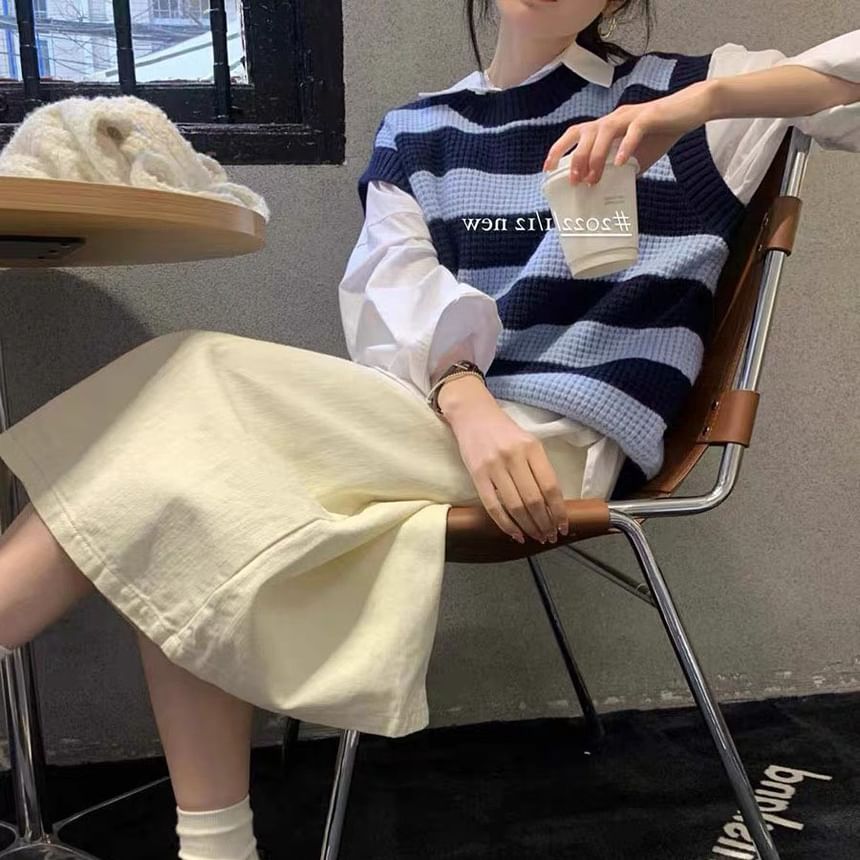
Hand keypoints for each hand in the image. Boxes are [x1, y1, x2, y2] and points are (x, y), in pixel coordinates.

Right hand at [438, 376, 568, 543]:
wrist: (472, 414)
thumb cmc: (503, 430)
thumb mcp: (528, 442)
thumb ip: (539, 468)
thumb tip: (551, 503)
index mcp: (532, 448)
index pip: (550, 486)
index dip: (558, 511)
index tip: (563, 526)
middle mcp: (514, 456)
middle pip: (534, 500)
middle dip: (544, 523)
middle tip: (549, 536)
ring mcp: (494, 466)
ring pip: (515, 506)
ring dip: (528, 526)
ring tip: (536, 537)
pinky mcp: (476, 474)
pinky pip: (493, 506)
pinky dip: (505, 524)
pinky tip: (515, 533)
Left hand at [542, 79, 715, 183]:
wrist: (691, 110)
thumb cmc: (661, 132)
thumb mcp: (638, 156)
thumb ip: (622, 169)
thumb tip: (612, 191)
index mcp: (608, 126)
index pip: (576, 133)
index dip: (560, 148)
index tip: (548, 167)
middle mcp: (614, 118)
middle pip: (584, 132)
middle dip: (575, 156)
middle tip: (574, 180)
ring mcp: (630, 115)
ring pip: (604, 131)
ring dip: (596, 156)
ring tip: (594, 178)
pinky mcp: (649, 116)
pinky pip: (633, 131)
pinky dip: (625, 147)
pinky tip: (621, 163)